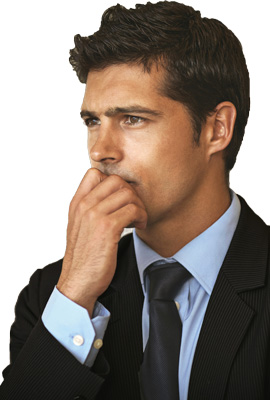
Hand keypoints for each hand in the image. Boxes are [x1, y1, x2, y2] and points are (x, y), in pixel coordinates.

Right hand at [57, 168, 146, 315]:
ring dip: (139, 206)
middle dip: (131, 193)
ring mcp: (94, 215)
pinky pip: (133, 210)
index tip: (120, 199)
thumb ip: (90, 208)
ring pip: (127, 194)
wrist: (78, 281)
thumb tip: (111, 196)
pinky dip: (141, 217)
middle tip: (134, 209)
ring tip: (137, 220)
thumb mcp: (79, 227)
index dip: (113, 182)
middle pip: (116, 180)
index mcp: (77, 203)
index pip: (95, 173)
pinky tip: (139, 227)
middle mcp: (84, 206)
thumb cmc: (83, 257)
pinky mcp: (107, 228)